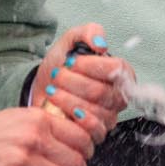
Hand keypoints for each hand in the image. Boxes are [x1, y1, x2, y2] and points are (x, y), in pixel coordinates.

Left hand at [33, 23, 129, 144]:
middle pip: (101, 92)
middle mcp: (120, 95)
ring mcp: (110, 116)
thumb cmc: (61, 65)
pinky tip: (59, 108)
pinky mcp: (97, 133)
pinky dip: (72, 117)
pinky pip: (93, 130)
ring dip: (67, 99)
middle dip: (73, 82)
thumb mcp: (71, 41)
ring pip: (94, 111)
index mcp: (121, 72)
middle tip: (57, 75)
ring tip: (53, 90)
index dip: (91, 65)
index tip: (71, 61)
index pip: (115, 69)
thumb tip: (101, 43)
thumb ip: (87, 32)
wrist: (43, 89)